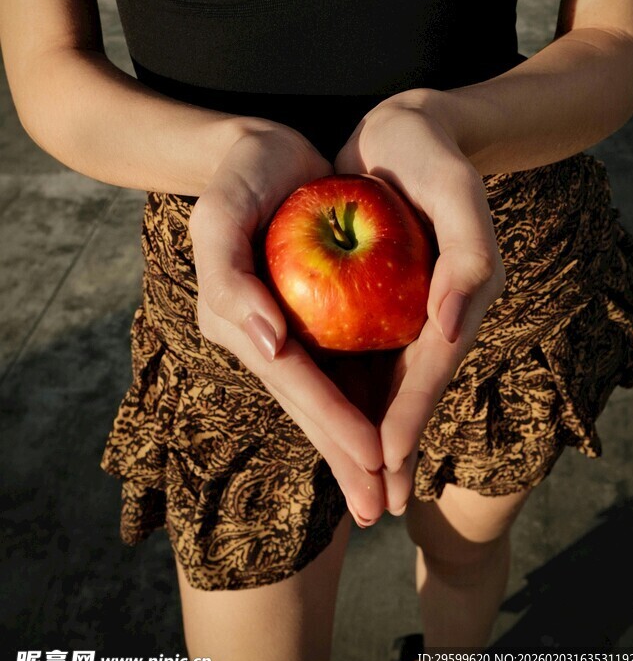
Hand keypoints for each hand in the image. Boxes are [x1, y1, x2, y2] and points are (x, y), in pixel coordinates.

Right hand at [189, 118, 385, 526]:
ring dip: (352, 447)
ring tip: (380, 494)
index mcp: (240, 320)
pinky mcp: (308, 317)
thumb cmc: (242, 176)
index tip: (372, 460)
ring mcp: (285, 330)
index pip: (295, 380)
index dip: (332, 422)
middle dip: (344, 457)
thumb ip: (228, 277)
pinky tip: (382, 435)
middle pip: (310, 404)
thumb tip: (266, 345)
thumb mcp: (222, 213)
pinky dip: (359, 404)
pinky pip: (336, 368)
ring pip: (325, 396)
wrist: (262, 151)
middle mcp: (262, 336)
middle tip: (377, 509)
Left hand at [334, 89, 505, 518]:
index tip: (385, 463)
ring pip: (384, 382)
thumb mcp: (456, 191)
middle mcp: (430, 315)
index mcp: (456, 300)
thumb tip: (451, 330)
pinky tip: (328, 420)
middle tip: (373, 505)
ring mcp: (402, 310)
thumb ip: (468, 256)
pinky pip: (361, 352)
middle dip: (390, 448)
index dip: (409, 418)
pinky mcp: (376, 299)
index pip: (429, 370)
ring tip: (356, 485)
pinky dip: (348, 390)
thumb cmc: (431, 155)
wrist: (404, 129)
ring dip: (369, 434)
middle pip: (407, 391)